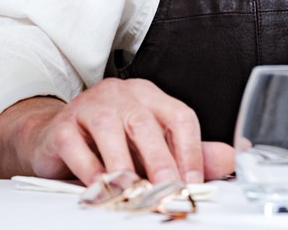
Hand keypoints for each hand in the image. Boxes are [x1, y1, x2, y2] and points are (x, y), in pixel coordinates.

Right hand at [0, 81, 234, 185]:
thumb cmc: (110, 141)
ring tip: (132, 192)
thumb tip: (232, 158)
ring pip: (110, 130)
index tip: (193, 184)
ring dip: (123, 166)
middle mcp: (122, 95)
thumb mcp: (151, 144)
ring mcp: (90, 106)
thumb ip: (189, 152)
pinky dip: (90, 171)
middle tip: (168, 191)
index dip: (190, 151)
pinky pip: (77, 146)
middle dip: (160, 161)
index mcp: (150, 96)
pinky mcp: (63, 125)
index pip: (179, 115)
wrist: (54, 136)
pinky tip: (99, 189)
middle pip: (146, 123)